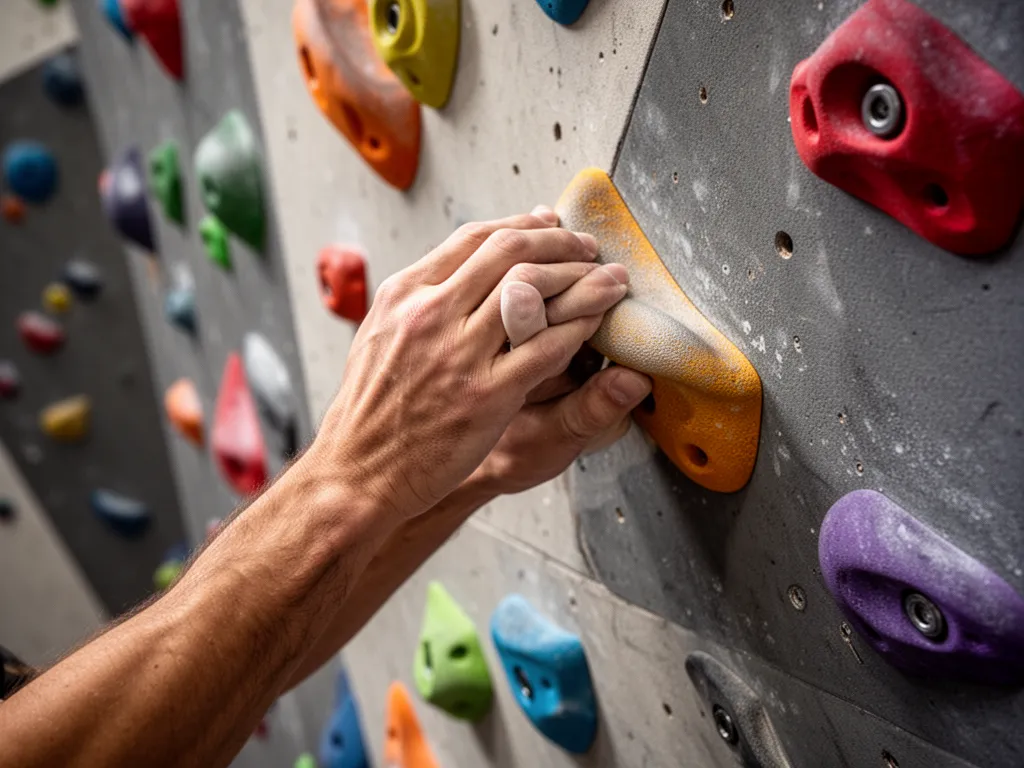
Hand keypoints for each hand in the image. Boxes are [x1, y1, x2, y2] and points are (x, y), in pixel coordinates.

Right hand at [308, 208, 630, 521]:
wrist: (359, 468)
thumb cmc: (372, 407)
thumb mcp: (382, 333)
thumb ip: (422, 297)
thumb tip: (463, 266)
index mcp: (405, 293)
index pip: (474, 237)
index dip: (523, 225)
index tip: (551, 225)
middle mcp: (430, 315)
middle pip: (509, 253)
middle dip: (560, 243)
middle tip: (589, 248)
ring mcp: (458, 355)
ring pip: (533, 291)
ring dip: (582, 279)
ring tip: (608, 279)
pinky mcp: (485, 396)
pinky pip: (545, 349)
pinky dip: (577, 329)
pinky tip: (595, 324)